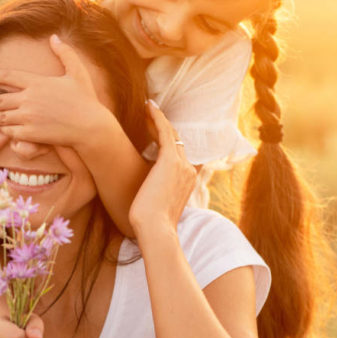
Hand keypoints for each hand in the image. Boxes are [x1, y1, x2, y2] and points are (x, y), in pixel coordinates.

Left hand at [0, 35, 112, 147]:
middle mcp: (29, 99)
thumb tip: (54, 37)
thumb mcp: (77, 72)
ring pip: (1, 117)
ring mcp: (28, 117)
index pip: (8, 76)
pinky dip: (4, 131)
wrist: (90, 127)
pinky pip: (10, 132)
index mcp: (37, 82)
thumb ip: (65, 53)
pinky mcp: (30, 134)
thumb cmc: (86, 100)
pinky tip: (1, 130)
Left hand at [129, 101, 195, 236]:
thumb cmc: (151, 225)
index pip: (179, 154)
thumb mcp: (157, 207)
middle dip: (162, 126)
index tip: (155, 132)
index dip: (167, 140)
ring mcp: (181, 165)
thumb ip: (158, 197)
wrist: (155, 230)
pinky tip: (148, 107)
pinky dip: (157, 118)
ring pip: (171, 134)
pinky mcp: (170, 161)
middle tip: (149, 113)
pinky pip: (164, 132)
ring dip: (158, 119)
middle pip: (177, 141)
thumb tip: (149, 198)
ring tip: (147, 107)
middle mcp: (188, 170)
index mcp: (187, 181)